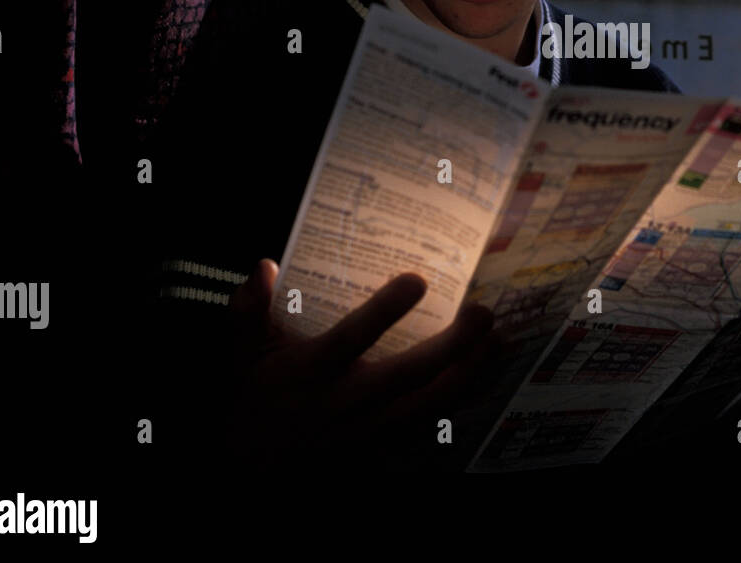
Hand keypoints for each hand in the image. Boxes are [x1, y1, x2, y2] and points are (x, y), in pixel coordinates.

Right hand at [221, 258, 502, 468]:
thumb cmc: (254, 399)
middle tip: (483, 312)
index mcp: (310, 374)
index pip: (351, 340)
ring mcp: (368, 432)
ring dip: (469, 375)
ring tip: (499, 340)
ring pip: (430, 406)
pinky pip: (431, 427)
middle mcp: (344, 405)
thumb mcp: (241, 355)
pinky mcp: (384, 449)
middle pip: (408, 376)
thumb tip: (264, 266)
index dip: (384, 311)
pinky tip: (487, 375)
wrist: (253, 473)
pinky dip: (462, 402)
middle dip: (452, 346)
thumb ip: (249, 311)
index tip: (419, 279)